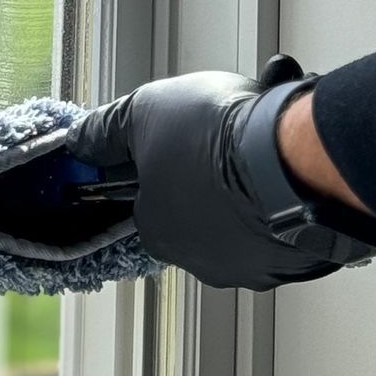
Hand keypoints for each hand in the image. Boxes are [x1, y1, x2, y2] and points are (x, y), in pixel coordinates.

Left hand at [67, 57, 375, 289]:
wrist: (287, 160)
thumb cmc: (213, 141)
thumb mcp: (144, 112)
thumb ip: (108, 130)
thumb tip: (81, 139)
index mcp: (159, 232)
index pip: (146, 199)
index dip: (159, 160)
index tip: (178, 135)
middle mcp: (202, 260)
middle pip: (196, 207)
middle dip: (207, 166)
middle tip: (223, 127)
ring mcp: (252, 263)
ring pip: (242, 211)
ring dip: (247, 175)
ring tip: (260, 129)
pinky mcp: (295, 257)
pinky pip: (282, 218)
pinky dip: (283, 188)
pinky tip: (286, 153)